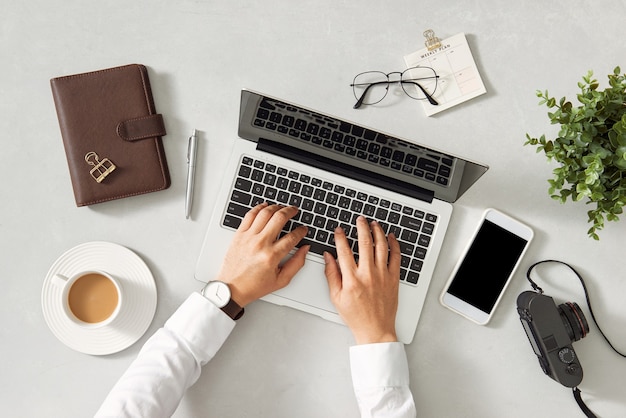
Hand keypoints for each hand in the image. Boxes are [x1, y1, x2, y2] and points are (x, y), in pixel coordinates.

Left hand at [214, 203, 308, 306]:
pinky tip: (265, 206)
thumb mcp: (281, 280)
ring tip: (282, 207)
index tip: (303, 229)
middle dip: (291, 211)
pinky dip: (259, 208)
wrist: (232, 288)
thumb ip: (297, 263)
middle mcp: (260, 244)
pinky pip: (250, 215)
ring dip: (276, 207)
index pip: (292, 237)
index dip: (301, 231)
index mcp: (272, 256)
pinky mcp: (239, 235)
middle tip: (295, 210)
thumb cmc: (254, 286)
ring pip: (265, 213)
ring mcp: (248, 237)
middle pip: (279, 218)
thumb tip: (305, 249)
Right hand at [324, 216, 400, 343]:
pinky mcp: (393, 278)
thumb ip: (331, 274)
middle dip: (361, 227)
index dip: (340, 237)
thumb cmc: (356, 316)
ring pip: (381, 246)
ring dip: (377, 232)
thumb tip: (328, 257)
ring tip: (374, 224)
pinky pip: (396, 257)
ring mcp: (383, 275)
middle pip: (365, 243)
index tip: (339, 230)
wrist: (375, 329)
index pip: (344, 250)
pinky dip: (394, 245)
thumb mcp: (336, 297)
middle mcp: (368, 274)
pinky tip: (390, 237)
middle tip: (359, 219)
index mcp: (352, 279)